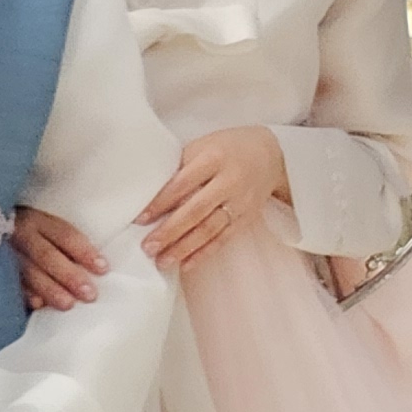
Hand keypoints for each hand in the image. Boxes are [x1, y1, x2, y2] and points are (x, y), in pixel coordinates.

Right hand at [14, 206, 108, 309]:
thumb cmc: (27, 235)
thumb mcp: (43, 228)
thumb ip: (64, 243)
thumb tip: (100, 265)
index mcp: (37, 220)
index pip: (64, 234)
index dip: (84, 251)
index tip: (103, 268)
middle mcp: (20, 233)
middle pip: (47, 254)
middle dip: (69, 275)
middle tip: (90, 294)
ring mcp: (3, 251)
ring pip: (27, 270)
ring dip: (49, 288)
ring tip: (68, 304)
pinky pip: (8, 282)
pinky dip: (23, 293)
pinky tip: (37, 305)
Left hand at [140, 125, 286, 268]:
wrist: (271, 154)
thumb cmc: (227, 148)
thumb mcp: (203, 146)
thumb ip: (180, 168)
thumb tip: (150, 196)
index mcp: (213, 158)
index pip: (182, 183)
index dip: (161, 202)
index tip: (141, 219)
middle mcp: (228, 181)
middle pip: (196, 210)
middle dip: (170, 231)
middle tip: (148, 247)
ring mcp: (240, 201)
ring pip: (209, 229)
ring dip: (184, 248)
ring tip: (162, 261)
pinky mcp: (247, 217)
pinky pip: (223, 239)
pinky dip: (204, 253)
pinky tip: (186, 265)